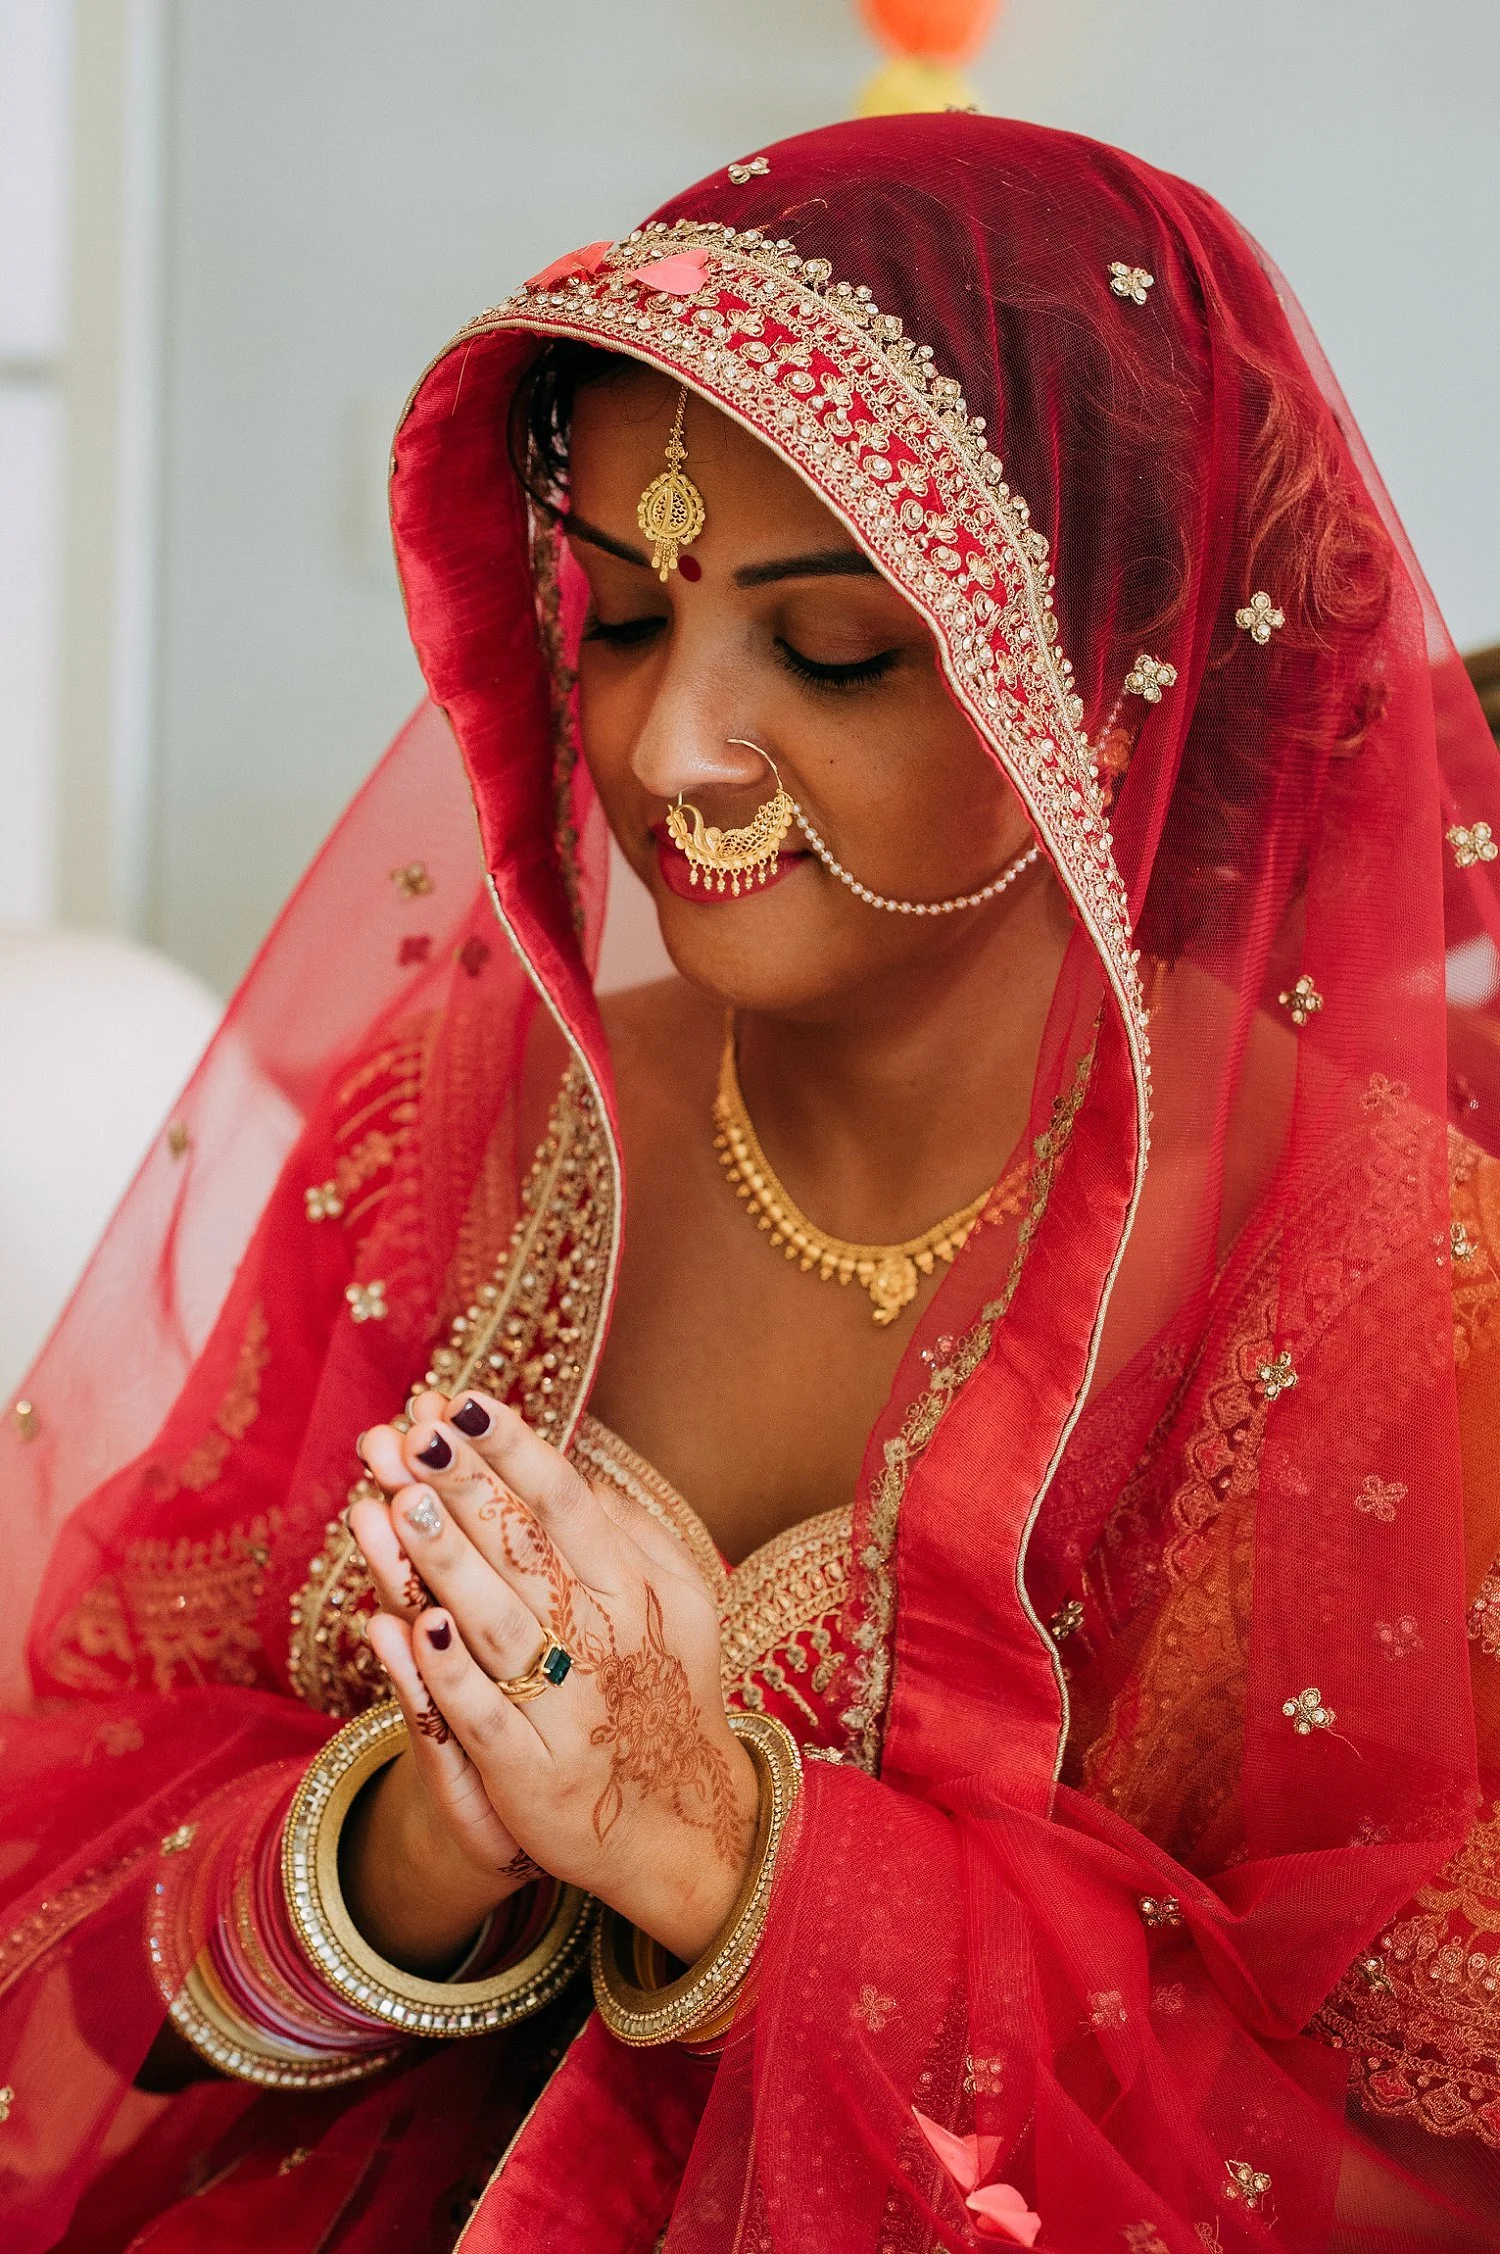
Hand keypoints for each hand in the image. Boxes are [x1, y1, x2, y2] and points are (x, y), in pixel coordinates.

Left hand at [354, 1391, 757, 1962]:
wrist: (681, 1828)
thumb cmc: (666, 1695)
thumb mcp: (677, 1604)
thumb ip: (631, 1533)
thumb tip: (581, 1465)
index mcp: (632, 1589)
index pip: (566, 1504)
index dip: (515, 1451)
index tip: (465, 1401)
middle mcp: (604, 1639)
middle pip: (524, 1550)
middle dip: (467, 1487)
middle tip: (415, 1434)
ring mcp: (567, 1708)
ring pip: (497, 1622)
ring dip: (447, 1561)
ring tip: (400, 1501)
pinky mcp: (532, 1773)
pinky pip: (483, 1716)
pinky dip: (445, 1672)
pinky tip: (405, 1627)